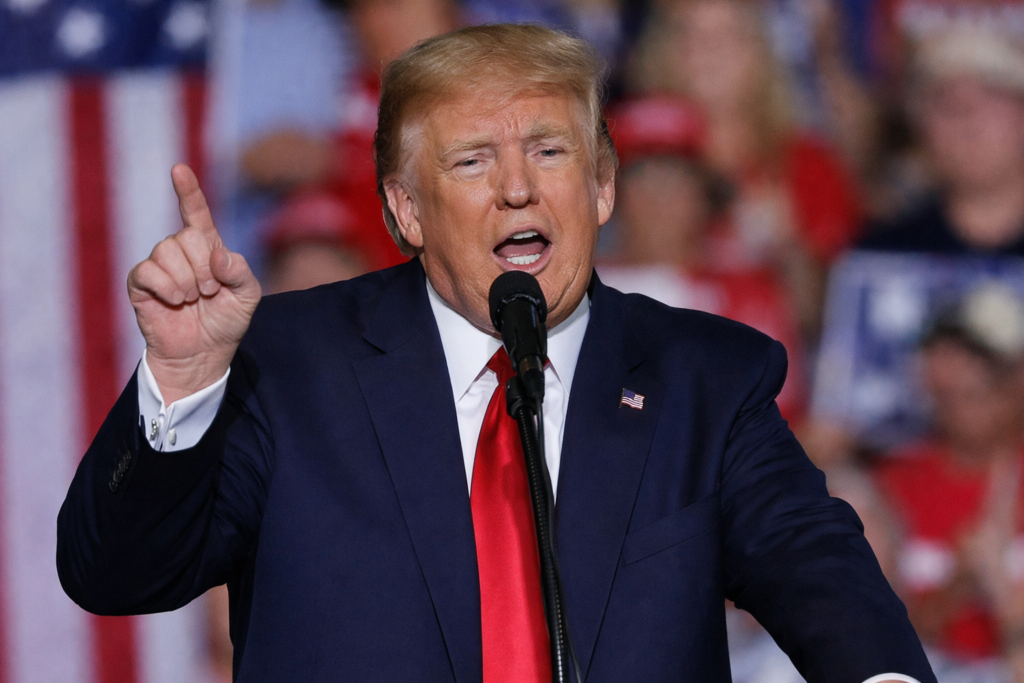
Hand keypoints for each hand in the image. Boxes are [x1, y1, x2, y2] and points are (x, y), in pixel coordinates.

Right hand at [128, 164, 260, 403]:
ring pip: (166, 251)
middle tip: (209, 292)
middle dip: (203, 267)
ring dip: (186, 280)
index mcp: (207, 248)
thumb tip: (216, 255)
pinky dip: (167, 287)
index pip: (195, 213)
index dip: (188, 191)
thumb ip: (240, 271)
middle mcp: (180, 252)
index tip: (178, 169)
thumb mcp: (247, 296)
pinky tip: (175, 301)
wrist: (204, 354)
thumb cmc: (226, 322)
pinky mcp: (141, 284)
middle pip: (186, 236)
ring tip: (192, 299)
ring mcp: (159, 266)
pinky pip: (148, 271)